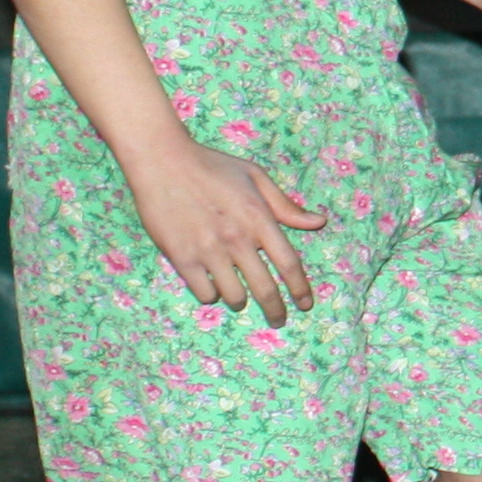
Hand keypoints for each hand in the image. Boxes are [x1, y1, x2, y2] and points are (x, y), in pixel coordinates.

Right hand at [119, 137, 329, 324]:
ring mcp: (208, 251)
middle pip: (265, 289)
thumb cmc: (211, 166)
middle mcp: (237, 239)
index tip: (305, 305)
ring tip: (240, 297)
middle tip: (278, 320)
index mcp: (258, 218)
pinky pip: (205, 293)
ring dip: (240, 301)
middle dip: (275, 311)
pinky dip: (212, 294)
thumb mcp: (255, 177)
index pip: (288, 264)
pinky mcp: (182, 259)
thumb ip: (285, 205)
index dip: (300, 290)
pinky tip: (212, 284)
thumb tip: (318, 222)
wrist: (162, 162)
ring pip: (234, 297)